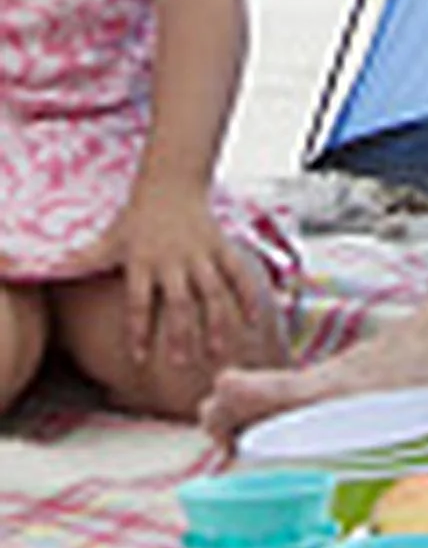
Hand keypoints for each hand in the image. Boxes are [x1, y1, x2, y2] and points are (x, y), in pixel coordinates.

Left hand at [56, 179, 257, 369]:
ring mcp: (200, 254)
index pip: (137, 302)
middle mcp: (172, 260)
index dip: (138, 331)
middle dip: (180, 336)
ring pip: (212, 294)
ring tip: (218, 352)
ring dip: (216, 324)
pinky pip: (238, 276)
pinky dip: (248, 298)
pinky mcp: (222, 248)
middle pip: (179, 303)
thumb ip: (86, 259)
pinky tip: (254, 323)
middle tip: (181, 365)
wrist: (169, 182)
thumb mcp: (110, 238)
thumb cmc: (136, 218)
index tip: (140, 359)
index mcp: (142, 261)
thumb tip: (53, 269)